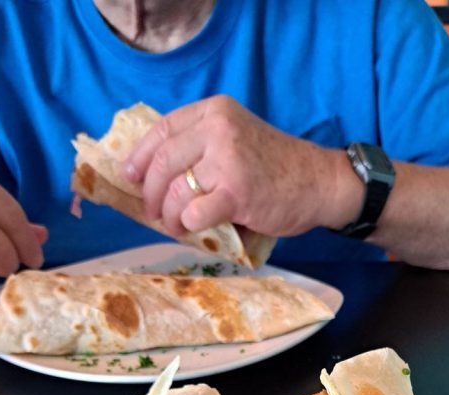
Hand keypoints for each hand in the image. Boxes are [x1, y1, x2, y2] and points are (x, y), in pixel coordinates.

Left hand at [122, 96, 361, 238]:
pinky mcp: (236, 192)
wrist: (317, 183)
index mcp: (214, 111)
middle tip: (153, 211)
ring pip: (176, 191)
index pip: (162, 130)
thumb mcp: (236, 138)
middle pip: (164, 162)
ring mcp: (227, 160)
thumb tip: (154, 174)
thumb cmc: (276, 167)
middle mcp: (218, 129)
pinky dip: (189, 225)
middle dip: (151, 193)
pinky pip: (195, 213)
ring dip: (169, 215)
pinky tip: (195, 228)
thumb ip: (202, 146)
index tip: (130, 176)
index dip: (140, 156)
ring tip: (175, 225)